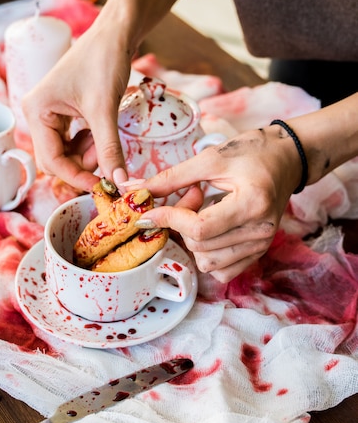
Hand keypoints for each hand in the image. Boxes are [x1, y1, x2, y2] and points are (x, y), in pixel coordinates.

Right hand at [22, 16, 130, 192]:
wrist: (116, 32)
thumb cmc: (104, 61)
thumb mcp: (105, 110)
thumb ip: (109, 149)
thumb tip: (119, 182)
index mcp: (36, 111)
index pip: (51, 161)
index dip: (77, 177)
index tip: (104, 186)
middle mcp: (38, 113)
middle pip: (57, 159)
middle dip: (83, 163)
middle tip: (108, 156)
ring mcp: (50, 113)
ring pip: (67, 152)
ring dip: (89, 153)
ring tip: (106, 135)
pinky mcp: (65, 112)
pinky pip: (74, 140)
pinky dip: (90, 143)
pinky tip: (102, 131)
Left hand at [132, 128, 299, 281]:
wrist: (287, 159)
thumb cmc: (253, 152)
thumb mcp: (211, 157)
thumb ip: (172, 177)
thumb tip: (135, 190)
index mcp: (252, 204)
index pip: (200, 228)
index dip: (169, 219)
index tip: (149, 210)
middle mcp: (260, 231)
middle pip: (200, 246)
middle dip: (181, 223)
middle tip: (190, 195)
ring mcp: (261, 246)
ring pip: (207, 262)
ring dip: (193, 239)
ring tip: (203, 210)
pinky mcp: (257, 253)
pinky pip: (221, 270)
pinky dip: (207, 253)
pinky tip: (210, 229)